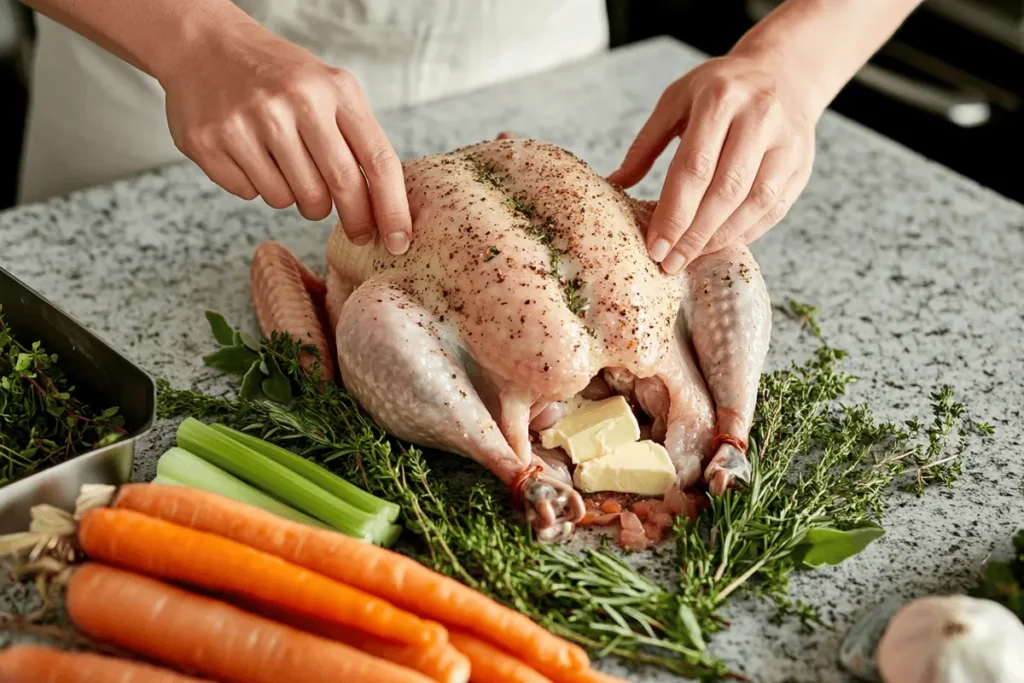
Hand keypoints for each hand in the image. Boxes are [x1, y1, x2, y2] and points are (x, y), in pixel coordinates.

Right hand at [161, 21, 411, 253]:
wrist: (204, 45)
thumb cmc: (280, 77)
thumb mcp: (329, 89)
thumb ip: (357, 140)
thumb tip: (384, 209)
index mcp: (334, 89)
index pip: (378, 160)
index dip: (392, 208)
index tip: (398, 242)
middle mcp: (294, 102)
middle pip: (339, 188)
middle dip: (354, 220)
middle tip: (357, 232)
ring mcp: (249, 122)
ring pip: (292, 200)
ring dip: (297, 198)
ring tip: (286, 165)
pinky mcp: (210, 142)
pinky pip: (251, 195)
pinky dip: (257, 186)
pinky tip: (250, 154)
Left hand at [608, 54, 817, 273]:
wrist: (782, 73)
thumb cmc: (719, 90)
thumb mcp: (676, 101)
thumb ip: (646, 144)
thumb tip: (615, 184)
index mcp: (721, 97)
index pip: (695, 166)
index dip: (674, 212)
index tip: (655, 245)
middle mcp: (760, 116)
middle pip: (726, 188)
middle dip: (695, 233)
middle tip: (670, 262)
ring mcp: (787, 140)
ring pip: (755, 201)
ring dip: (721, 236)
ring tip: (692, 256)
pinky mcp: (802, 162)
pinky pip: (774, 207)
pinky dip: (746, 231)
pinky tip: (720, 243)